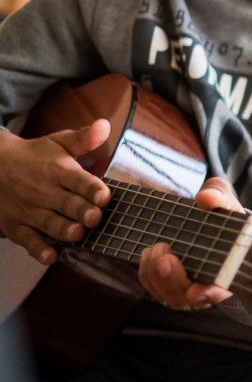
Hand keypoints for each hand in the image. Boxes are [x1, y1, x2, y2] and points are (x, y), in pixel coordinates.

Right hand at [0, 120, 111, 264]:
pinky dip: (37, 250)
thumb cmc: (38, 156)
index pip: (77, 179)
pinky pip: (27, 240)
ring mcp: (28, 210)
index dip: (91, 188)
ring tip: (79, 234)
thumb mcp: (59, 142)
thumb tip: (105, 125)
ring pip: (48, 223)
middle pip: (65, 204)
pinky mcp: (17, 226)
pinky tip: (50, 257)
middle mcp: (43, 191)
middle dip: (81, 211)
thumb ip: (84, 138)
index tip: (105, 196)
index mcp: (57, 170)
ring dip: (64, 230)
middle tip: (96, 218)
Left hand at [137, 177, 242, 310]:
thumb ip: (220, 197)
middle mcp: (210, 289)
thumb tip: (206, 197)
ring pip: (169, 296)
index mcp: (231, 271)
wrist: (214, 229)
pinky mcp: (170, 288)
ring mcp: (189, 292)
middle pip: (188, 299)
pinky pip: (154, 289)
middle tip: (165, 255)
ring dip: (156, 275)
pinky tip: (149, 253)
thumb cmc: (225, 219)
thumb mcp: (226, 202)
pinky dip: (148, 273)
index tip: (196, 291)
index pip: (222, 289)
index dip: (209, 293)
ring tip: (156, 248)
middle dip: (172, 280)